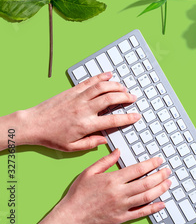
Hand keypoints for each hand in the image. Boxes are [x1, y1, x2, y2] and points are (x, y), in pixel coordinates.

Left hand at [19, 72, 139, 150]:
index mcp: (86, 125)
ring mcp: (78, 98)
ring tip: (123, 88)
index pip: (113, 120)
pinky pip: (89, 81)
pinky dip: (100, 77)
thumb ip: (91, 144)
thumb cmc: (50, 137)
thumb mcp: (71, 147)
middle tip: (133, 98)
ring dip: (115, 85)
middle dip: (125, 97)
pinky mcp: (71, 91)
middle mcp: (84, 109)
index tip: (136, 116)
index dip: (128, 118)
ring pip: (102, 87)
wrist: (32, 124)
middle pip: (111, 99)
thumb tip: (105, 139)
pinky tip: (108, 75)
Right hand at [58, 149, 170, 223]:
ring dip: (160, 189)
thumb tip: (118, 150)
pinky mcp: (121, 217)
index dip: (151, 164)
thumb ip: (105, 161)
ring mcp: (121, 206)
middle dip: (160, 176)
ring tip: (168, 183)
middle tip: (168, 171)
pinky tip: (162, 203)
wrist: (71, 215)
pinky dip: (153, 208)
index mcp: (112, 180)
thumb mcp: (89, 172)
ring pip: (146, 197)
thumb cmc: (79, 193)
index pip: (137, 170)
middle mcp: (119, 193)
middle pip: (146, 183)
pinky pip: (141, 213)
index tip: (159, 160)